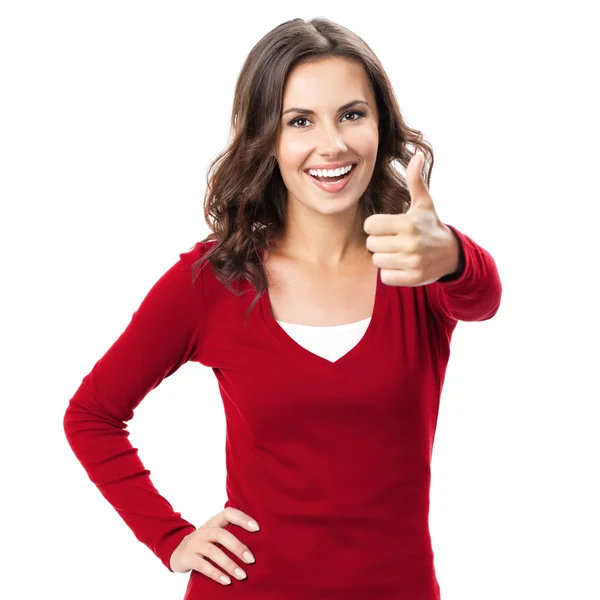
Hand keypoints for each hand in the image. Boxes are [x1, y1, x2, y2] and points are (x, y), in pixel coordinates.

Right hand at [169, 507, 259, 585]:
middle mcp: (204, 530)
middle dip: (238, 547)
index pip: (228, 513)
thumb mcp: (215, 534)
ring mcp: (194, 543)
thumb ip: (230, 533)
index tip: (257, 529)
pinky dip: (216, 574)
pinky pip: (203, 566)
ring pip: (213, 552)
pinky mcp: (187, 558)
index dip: (243, 518)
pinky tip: (227, 581)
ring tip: (243, 576)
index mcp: (214, 522)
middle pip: (222, 535)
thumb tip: (259, 542)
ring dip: (229, 564)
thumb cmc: (205, 543)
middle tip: (252, 560)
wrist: (176, 552)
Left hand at [364, 152, 458, 286]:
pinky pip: (385, 277)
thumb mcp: (424, 203)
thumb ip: (415, 181)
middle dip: (379, 242)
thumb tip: (417, 156)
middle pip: (371, 244)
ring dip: (384, 258)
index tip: (386, 227)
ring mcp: (412, 262)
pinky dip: (390, 273)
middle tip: (393, 240)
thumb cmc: (430, 226)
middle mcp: (410, 243)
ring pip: (377, 261)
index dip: (375, 226)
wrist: (451, 254)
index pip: (370, 225)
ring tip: (398, 252)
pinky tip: (402, 265)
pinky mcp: (412, 278)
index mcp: (407, 223)